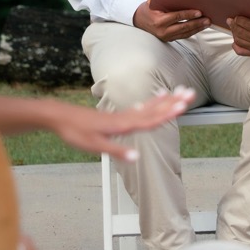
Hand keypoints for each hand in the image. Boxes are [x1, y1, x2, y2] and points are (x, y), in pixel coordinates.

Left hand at [47, 88, 195, 160]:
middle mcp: (124, 118)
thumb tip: (137, 158)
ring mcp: (120, 115)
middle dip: (172, 102)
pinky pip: (138, 108)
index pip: (150, 120)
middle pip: (153, 110)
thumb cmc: (75, 132)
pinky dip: (149, 102)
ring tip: (179, 91)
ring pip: (148, 107)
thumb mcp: (94, 146)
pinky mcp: (114, 115)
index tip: (184, 105)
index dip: (167, 113)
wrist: (59, 116)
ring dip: (164, 100)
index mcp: (122, 125)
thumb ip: (116, 152)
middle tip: (190, 92)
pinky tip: (156, 97)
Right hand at [133, 1, 209, 41]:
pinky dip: (192, 32)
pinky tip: (199, 28)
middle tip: (208, 20)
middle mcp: (162, 31)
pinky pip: (183, 36)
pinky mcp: (168, 39)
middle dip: (197, 24)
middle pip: (184, 27)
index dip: (189, 15)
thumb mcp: (153, 3)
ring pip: (185, 33)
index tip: (199, 12)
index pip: (177, 17)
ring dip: (197, 29)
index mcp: (159, 21)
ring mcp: (166, 37)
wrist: (137, 21)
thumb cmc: (147, 9)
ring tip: (207, 24)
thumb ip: (166, 0)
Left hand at [226, 0, 249, 56]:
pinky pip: (239, 50)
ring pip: (238, 40)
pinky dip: (235, 44)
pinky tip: (237, 38)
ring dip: (234, 33)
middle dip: (233, 25)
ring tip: (234, 27)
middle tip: (230, 20)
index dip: (239, 19)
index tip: (236, 16)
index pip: (247, 24)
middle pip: (240, 32)